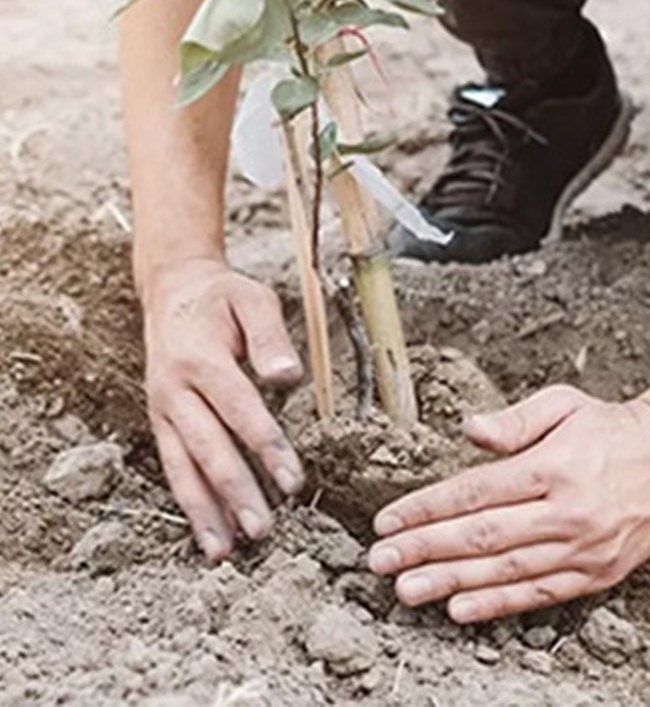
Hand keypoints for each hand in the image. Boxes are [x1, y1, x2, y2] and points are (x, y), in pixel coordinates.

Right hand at [142, 257, 304, 560]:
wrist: (172, 291)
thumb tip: (287, 377)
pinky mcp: (161, 423)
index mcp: (201, 359)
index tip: (292, 481)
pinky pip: (174, 467)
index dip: (265, 447)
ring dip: (205, 511)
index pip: (239, 410)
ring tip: (226, 551)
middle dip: (235, 492)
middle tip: (263, 530)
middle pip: (208, 448)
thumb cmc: (223, 298)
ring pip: (183, 468)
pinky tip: (208, 533)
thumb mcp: (253, 299)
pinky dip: (190, 502)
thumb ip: (270, 337)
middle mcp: (175, 391)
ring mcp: (163, 410)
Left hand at [367, 384, 649, 621]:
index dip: (428, 507)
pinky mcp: (597, 573)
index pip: (477, 490)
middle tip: (379, 562)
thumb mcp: (564, 404)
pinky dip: (498, 605)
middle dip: (425, 549)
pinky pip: (539, 594)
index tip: (388, 519)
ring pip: (505, 571)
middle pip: (482, 535)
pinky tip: (460, 609)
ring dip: (450, 582)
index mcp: (553, 465)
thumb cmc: (609, 426)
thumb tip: (470, 429)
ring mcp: (583, 547)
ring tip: (406, 591)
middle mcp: (567, 510)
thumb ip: (515, 420)